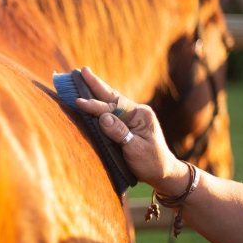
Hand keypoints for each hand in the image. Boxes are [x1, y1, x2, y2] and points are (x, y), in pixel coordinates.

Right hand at [74, 67, 188, 194]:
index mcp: (141, 115)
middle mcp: (137, 112)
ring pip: (112, 100)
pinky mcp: (129, 123)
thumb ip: (120, 133)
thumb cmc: (151, 163)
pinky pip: (113, 109)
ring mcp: (134, 116)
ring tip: (86, 76)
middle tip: (83, 71)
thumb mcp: (136, 149)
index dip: (95, 106)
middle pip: (113, 96)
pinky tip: (95, 95)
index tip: (79, 102)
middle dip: (96, 84)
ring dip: (98, 89)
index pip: (113, 108)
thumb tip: (103, 117)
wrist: (164, 172)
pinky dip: (102, 102)